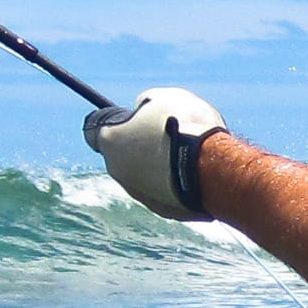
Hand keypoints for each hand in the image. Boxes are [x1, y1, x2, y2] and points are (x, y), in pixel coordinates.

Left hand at [85, 86, 224, 220]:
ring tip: (186, 154)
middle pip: (121, 155)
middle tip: (165, 134)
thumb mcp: (167, 98)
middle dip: (139, 145)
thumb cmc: (187, 127)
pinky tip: (194, 173)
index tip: (128, 119)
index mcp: (111, 141)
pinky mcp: (161, 209)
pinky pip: (164, 191)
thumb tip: (144, 107)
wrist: (213, 169)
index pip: (93, 131)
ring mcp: (139, 193)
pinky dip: (174, 183)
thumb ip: (148, 101)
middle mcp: (118, 171)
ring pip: (144, 175)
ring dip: (158, 165)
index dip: (112, 123)